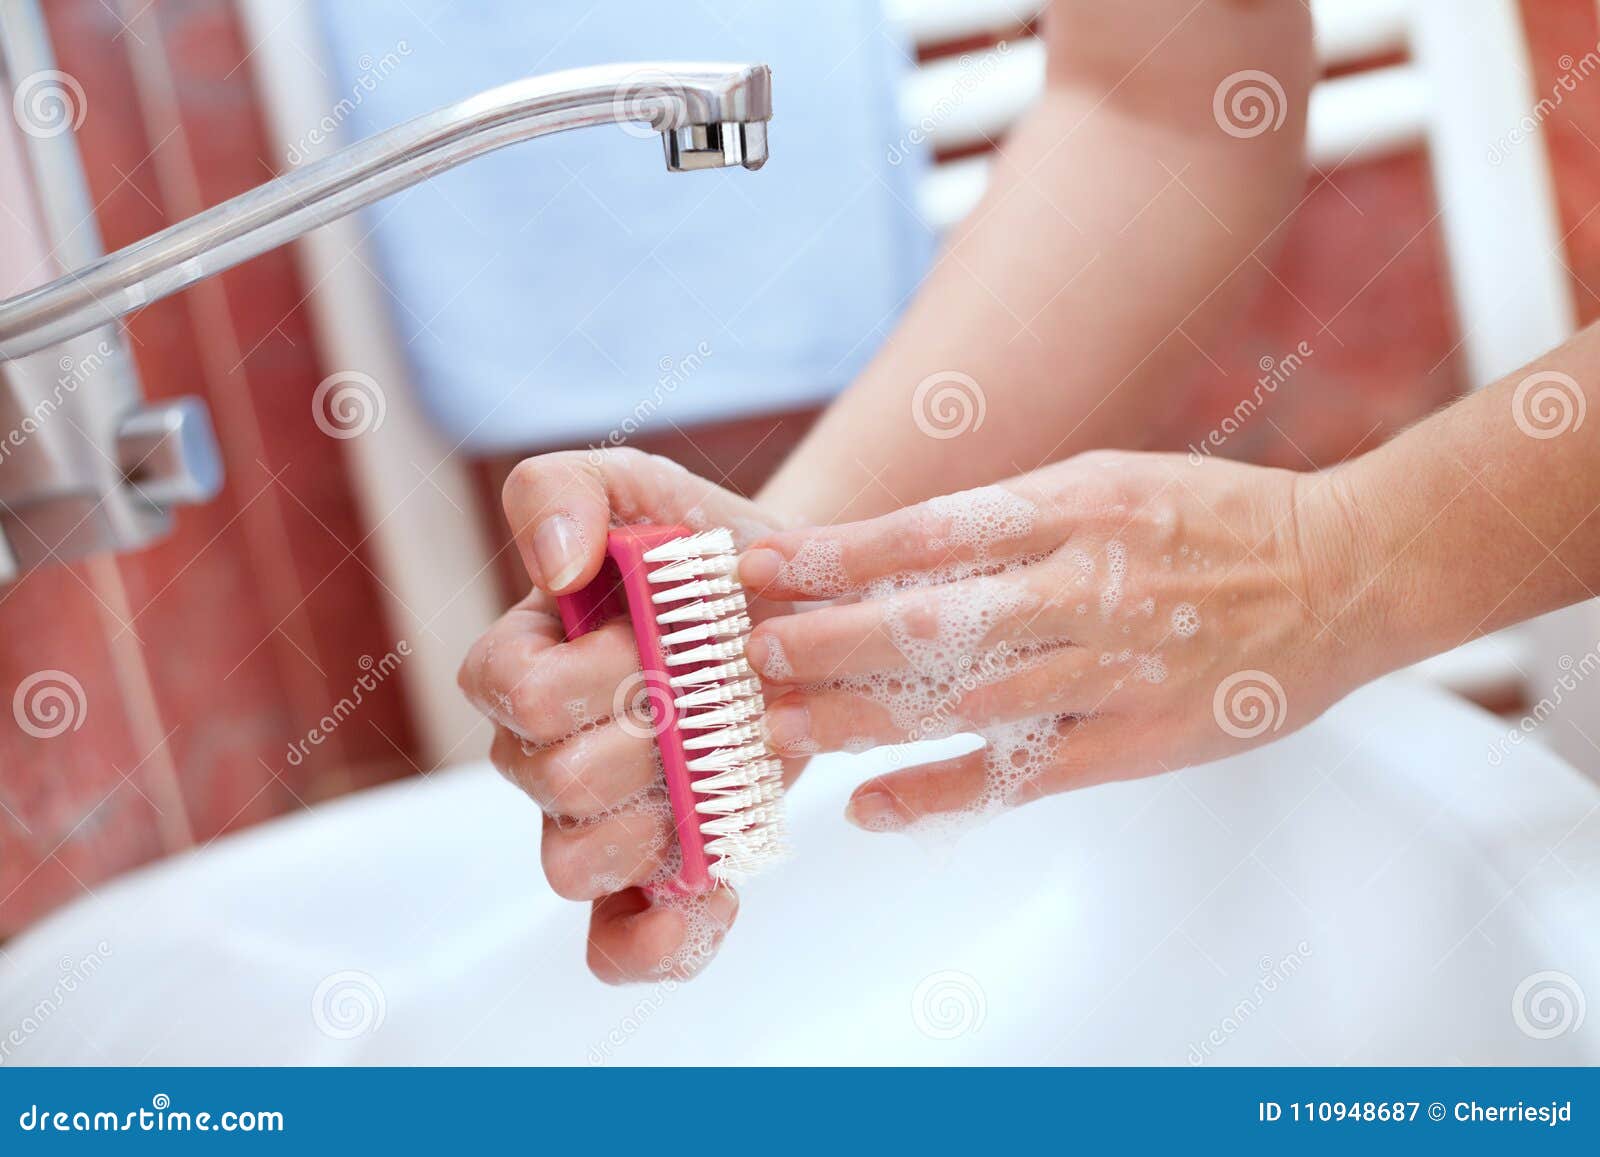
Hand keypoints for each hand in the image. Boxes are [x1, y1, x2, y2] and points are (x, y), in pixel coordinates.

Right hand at [458, 448, 783, 982]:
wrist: (795, 608)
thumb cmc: (703, 549)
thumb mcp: (638, 486)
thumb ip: (564, 490)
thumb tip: (555, 566)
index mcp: (523, 664)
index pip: (517, 694)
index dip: (594, 672)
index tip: (663, 635)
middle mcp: (543, 752)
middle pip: (558, 782)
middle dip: (651, 737)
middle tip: (714, 699)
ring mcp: (595, 821)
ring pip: (575, 866)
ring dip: (658, 824)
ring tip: (720, 775)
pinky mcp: (655, 877)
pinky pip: (620, 948)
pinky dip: (663, 941)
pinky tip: (716, 896)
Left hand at [737, 451, 1367, 830]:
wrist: (1344, 573)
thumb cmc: (1214, 521)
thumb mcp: (1106, 482)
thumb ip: (1008, 517)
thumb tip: (890, 549)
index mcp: (1072, 505)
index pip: (926, 533)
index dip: (834, 556)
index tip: (760, 569)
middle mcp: (1084, 583)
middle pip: (929, 620)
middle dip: (824, 640)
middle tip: (742, 657)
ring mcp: (1111, 668)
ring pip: (962, 700)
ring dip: (860, 717)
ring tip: (777, 729)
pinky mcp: (1137, 739)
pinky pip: (1025, 772)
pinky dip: (944, 790)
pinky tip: (872, 807)